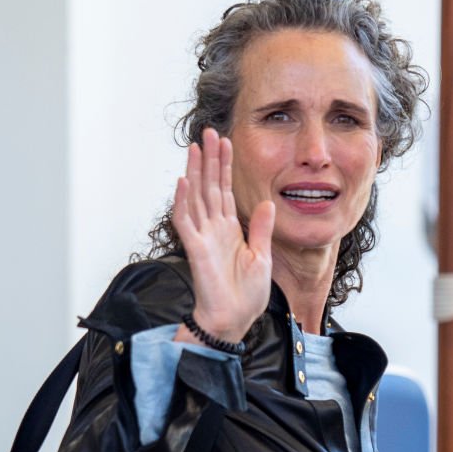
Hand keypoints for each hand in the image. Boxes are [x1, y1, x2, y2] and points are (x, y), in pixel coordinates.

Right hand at [174, 128, 274, 341]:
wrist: (234, 319)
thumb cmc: (245, 295)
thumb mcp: (262, 256)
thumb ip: (262, 228)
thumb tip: (269, 202)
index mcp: (230, 229)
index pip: (225, 190)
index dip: (225, 166)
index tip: (226, 142)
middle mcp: (214, 229)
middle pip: (209, 186)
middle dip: (210, 159)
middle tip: (208, 132)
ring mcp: (203, 237)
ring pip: (196, 197)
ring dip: (195, 172)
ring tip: (196, 147)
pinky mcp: (195, 249)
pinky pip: (186, 221)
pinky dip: (183, 201)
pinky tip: (184, 181)